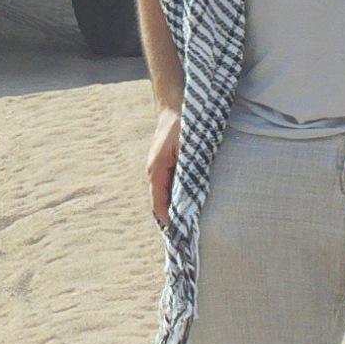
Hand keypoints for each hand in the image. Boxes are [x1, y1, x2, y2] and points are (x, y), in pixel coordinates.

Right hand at [146, 108, 180, 226]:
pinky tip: (185, 205)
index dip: (168, 220)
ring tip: (185, 226)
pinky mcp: (163, 165)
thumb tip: (191, 196)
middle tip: (184, 236)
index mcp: (156, 171)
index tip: (179, 234)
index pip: (159, 204)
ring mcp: (156, 169)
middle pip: (159, 203)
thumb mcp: (188, 149)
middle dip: (170, 219)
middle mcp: (153, 172)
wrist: (175, 107)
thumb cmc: (183, 126)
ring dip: (172, 209)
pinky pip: (166, 187)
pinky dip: (173, 198)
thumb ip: (188, 171)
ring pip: (162, 196)